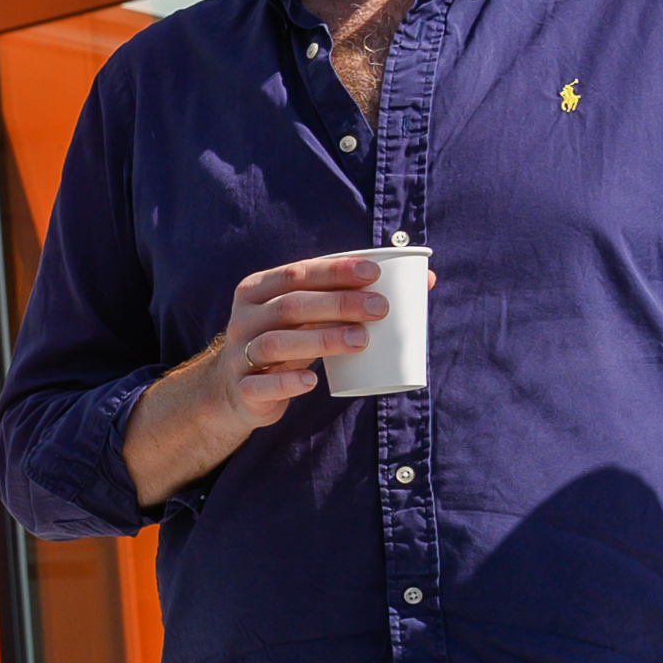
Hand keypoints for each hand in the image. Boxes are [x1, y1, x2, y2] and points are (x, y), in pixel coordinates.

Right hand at [118, 253, 388, 504]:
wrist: (237, 391)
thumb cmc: (287, 342)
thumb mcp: (306, 315)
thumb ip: (350, 295)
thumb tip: (425, 279)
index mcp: (257, 291)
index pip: (296, 273)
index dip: (334, 271)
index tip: (374, 274)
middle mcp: (244, 319)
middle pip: (290, 306)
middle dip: (338, 304)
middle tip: (381, 309)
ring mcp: (239, 354)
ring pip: (276, 343)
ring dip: (321, 339)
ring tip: (362, 340)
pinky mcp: (243, 388)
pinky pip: (262, 385)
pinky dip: (286, 382)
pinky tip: (311, 382)